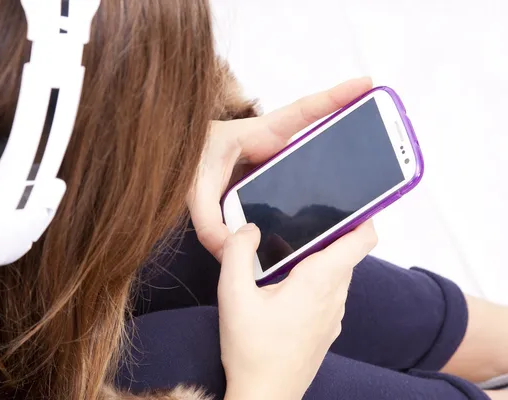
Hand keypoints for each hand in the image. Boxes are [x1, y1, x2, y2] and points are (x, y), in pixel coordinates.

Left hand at [187, 77, 372, 260]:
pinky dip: (303, 212)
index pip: (303, 113)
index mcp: (260, 134)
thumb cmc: (186, 161)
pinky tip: (314, 231)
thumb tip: (230, 249)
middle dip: (352, 137)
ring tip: (362, 194)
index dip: (336, 97)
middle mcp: (272, 150)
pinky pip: (291, 198)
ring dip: (333, 178)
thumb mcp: (193, 186)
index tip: (367, 85)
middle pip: (320, 142)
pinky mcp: (268, 188)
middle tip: (387, 139)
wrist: (179, 166)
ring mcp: (273, 168)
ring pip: (310, 172)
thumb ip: (207, 218)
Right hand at [219, 221, 377, 399]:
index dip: (363, 216)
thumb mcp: (233, 295)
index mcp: (319, 281)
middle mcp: (334, 297)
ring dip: (319, 260)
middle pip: (346, 254)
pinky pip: (329, 295)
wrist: (265, 397)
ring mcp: (334, 316)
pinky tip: (283, 290)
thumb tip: (249, 229)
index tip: (351, 203)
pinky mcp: (327, 330)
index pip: (362, 240)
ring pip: (337, 275)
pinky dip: (315, 282)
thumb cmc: (252, 350)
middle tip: (298, 225)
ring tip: (284, 257)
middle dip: (328, 235)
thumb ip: (237, 253)